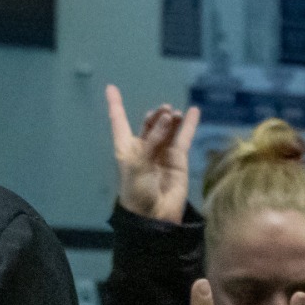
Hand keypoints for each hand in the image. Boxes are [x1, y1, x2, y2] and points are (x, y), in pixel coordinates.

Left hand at [106, 85, 197, 222]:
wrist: (154, 216)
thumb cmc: (136, 191)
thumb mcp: (138, 164)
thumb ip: (153, 140)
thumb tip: (168, 118)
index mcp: (126, 148)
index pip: (119, 122)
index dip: (115, 105)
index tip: (111, 88)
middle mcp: (144, 148)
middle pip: (149, 124)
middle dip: (155, 115)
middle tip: (164, 111)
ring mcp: (162, 152)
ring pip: (167, 128)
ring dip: (170, 119)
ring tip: (174, 114)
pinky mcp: (178, 159)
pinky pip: (183, 137)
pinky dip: (188, 124)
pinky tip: (193, 111)